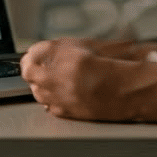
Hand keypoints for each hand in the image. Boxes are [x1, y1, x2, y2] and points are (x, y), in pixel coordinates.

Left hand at [20, 38, 141, 121]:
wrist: (126, 90)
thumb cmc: (112, 65)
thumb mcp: (85, 45)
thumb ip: (60, 48)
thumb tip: (41, 51)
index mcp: (63, 54)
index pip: (32, 54)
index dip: (32, 56)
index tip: (32, 56)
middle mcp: (58, 75)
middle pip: (30, 74)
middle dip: (34, 70)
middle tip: (39, 68)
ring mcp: (60, 95)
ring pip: (37, 91)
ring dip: (41, 85)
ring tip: (52, 81)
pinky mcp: (65, 112)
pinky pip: (48, 105)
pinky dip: (51, 99)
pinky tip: (62, 94)